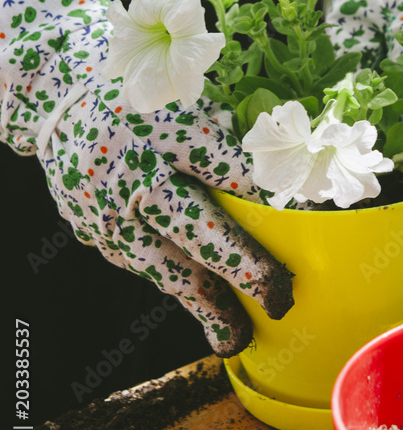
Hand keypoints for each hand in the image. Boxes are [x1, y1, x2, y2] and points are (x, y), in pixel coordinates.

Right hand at [0, 0, 293, 353]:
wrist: (61, 99)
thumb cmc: (143, 93)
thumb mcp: (186, 95)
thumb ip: (225, 133)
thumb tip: (286, 178)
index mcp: (168, 128)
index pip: (232, 173)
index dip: (275, 201)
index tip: (314, 222)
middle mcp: (136, 172)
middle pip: (197, 229)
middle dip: (243, 268)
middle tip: (280, 297)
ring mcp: (108, 209)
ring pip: (164, 267)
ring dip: (206, 304)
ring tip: (239, 336)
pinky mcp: (93, 231)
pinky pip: (142, 264)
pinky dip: (175, 283)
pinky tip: (202, 302)